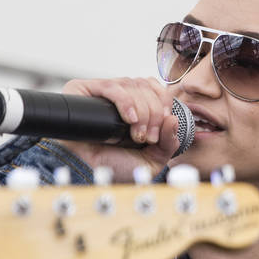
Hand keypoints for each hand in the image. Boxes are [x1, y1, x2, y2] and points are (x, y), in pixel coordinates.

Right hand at [56, 77, 181, 181]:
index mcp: (137, 107)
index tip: (159, 132)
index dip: (164, 106)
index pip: (158, 90)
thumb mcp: (151, 160)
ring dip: (141, 112)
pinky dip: (126, 102)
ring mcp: (104, 93)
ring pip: (133, 86)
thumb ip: (168, 143)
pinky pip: (112, 87)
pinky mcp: (85, 90)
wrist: (86, 173)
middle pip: (147, 88)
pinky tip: (129, 119)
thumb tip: (173, 119)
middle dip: (154, 115)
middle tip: (147, 138)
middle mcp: (122, 97)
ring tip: (136, 135)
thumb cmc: (113, 167)